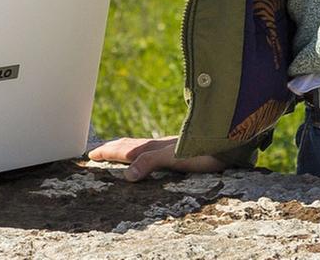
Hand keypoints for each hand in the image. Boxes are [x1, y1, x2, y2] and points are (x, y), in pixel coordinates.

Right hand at [86, 136, 226, 181]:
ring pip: (141, 146)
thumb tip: (126, 175)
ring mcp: (169, 146)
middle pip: (130, 145)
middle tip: (97, 152)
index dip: (108, 152)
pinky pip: (153, 149)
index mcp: (153, 147)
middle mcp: (159, 145)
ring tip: (117, 150)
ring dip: (126, 149)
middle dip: (112, 148)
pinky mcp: (180, 149)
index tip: (91, 155)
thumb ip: (149, 162)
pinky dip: (142, 151)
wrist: (229, 143)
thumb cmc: (203, 152)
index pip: (124, 149)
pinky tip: (150, 154)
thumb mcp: (173, 158)